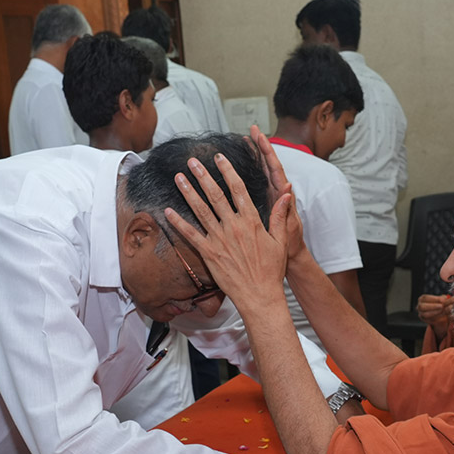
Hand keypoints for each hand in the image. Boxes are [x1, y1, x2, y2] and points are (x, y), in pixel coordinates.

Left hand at [165, 148, 293, 310]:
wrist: (259, 296)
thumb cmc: (271, 270)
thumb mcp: (281, 241)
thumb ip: (279, 215)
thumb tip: (285, 193)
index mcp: (251, 221)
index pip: (238, 189)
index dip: (227, 171)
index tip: (219, 158)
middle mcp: (234, 227)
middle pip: (216, 195)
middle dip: (203, 176)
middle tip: (193, 161)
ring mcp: (219, 240)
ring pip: (201, 210)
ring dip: (188, 192)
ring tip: (179, 177)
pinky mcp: (209, 253)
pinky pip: (191, 235)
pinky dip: (179, 222)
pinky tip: (168, 211)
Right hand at [248, 126, 306, 261]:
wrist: (287, 260)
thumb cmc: (289, 248)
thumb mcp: (287, 230)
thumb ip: (286, 210)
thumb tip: (288, 187)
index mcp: (281, 198)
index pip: (274, 169)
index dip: (268, 152)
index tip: (261, 136)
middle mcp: (274, 196)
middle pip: (266, 166)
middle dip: (259, 148)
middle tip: (251, 131)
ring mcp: (266, 200)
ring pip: (257, 175)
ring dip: (251, 159)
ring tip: (241, 143)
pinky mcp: (258, 208)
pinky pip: (251, 189)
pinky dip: (244, 177)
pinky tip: (231, 170)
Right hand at [416, 294, 453, 339]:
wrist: (438, 313)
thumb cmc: (439, 304)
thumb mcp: (441, 300)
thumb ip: (443, 299)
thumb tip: (448, 298)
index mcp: (422, 299)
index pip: (425, 298)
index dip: (434, 299)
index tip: (443, 300)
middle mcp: (419, 306)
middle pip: (422, 306)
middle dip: (432, 306)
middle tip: (442, 306)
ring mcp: (421, 313)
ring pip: (425, 314)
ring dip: (434, 312)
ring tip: (442, 310)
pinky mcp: (424, 319)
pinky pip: (428, 319)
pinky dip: (436, 316)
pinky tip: (442, 314)